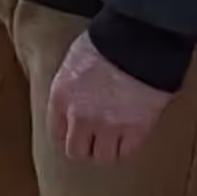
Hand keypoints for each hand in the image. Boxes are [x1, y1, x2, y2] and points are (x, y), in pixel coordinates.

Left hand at [47, 35, 173, 167]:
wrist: (140, 38)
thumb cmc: (108, 41)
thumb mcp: (76, 58)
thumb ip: (71, 85)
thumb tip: (76, 97)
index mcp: (61, 96)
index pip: (56, 132)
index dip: (69, 132)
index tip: (78, 130)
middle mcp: (79, 116)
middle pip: (76, 151)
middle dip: (87, 145)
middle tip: (98, 138)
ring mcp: (107, 125)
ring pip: (102, 157)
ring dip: (108, 148)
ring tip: (116, 137)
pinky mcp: (134, 129)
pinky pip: (126, 152)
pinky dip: (128, 145)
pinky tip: (131, 133)